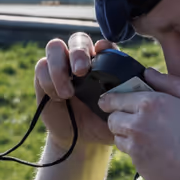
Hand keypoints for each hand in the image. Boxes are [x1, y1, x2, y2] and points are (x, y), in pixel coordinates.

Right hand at [33, 33, 117, 148]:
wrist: (83, 140)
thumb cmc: (105, 123)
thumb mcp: (120, 112)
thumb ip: (128, 98)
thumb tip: (138, 86)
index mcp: (103, 64)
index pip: (102, 44)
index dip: (102, 45)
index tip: (102, 52)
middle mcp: (81, 60)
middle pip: (78, 39)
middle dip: (78, 51)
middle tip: (81, 71)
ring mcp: (61, 67)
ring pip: (54, 47)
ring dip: (59, 66)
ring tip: (68, 92)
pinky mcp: (44, 78)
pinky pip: (40, 67)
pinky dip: (48, 80)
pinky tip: (58, 97)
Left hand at [97, 68, 179, 179]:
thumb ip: (173, 84)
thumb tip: (149, 73)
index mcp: (152, 103)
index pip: (116, 97)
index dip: (113, 98)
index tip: (115, 100)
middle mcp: (138, 123)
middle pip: (112, 116)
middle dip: (119, 115)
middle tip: (134, 118)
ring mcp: (135, 146)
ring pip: (117, 135)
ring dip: (126, 133)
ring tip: (148, 135)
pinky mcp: (137, 164)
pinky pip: (127, 152)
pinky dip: (135, 150)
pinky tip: (155, 151)